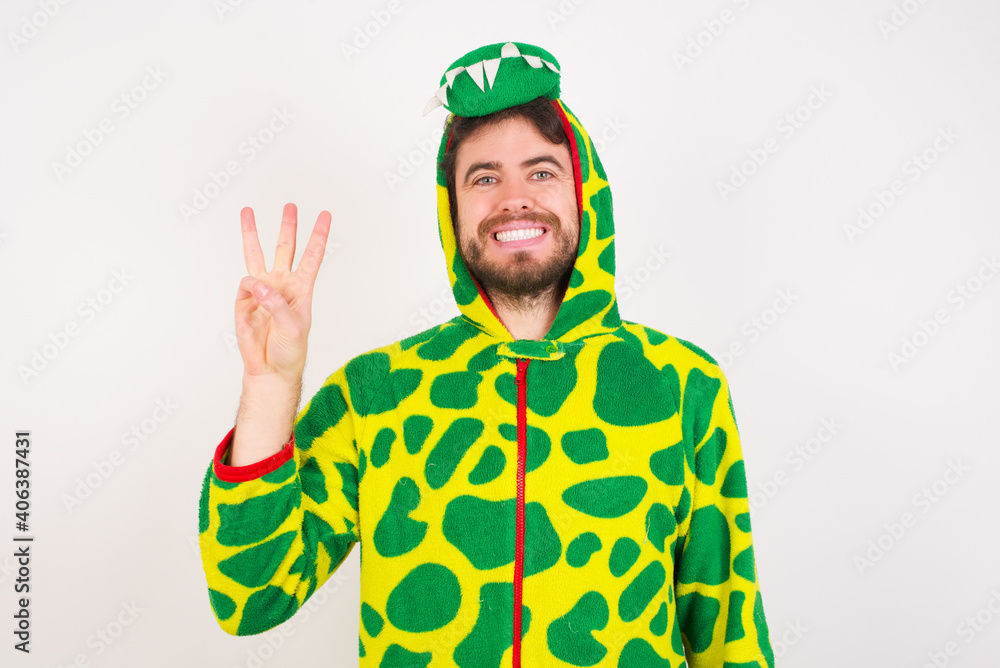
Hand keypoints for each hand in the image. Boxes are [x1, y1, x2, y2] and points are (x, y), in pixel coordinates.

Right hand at [235, 203, 330, 383]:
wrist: (270, 369)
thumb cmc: (289, 350)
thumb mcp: (293, 328)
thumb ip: (276, 304)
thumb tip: (258, 285)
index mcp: (301, 289)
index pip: (312, 256)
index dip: (318, 236)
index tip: (325, 215)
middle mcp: (282, 285)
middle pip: (284, 249)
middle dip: (287, 226)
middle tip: (289, 205)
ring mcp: (262, 291)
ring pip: (256, 255)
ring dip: (252, 233)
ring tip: (247, 211)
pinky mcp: (245, 301)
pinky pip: (245, 286)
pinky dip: (249, 292)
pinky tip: (253, 300)